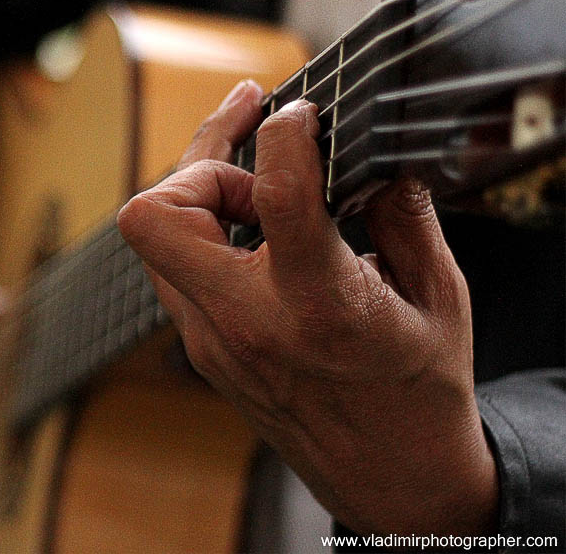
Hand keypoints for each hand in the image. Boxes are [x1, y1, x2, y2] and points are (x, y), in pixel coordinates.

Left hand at [117, 81, 497, 536]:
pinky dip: (202, 231)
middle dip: (200, 155)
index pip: (273, 195)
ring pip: (154, 238)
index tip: (303, 112)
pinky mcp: (203, 350)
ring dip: (195, 190)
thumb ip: (403, 216)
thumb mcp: (438, 298)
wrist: (388, 480)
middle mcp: (247, 324)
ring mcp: (211, 341)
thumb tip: (371, 157)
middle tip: (253, 134)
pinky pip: (174, 268)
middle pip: (156, 213)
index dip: (284, 134)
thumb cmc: (419, 395)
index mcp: (319, 307)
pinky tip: (249, 222)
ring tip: (254, 171)